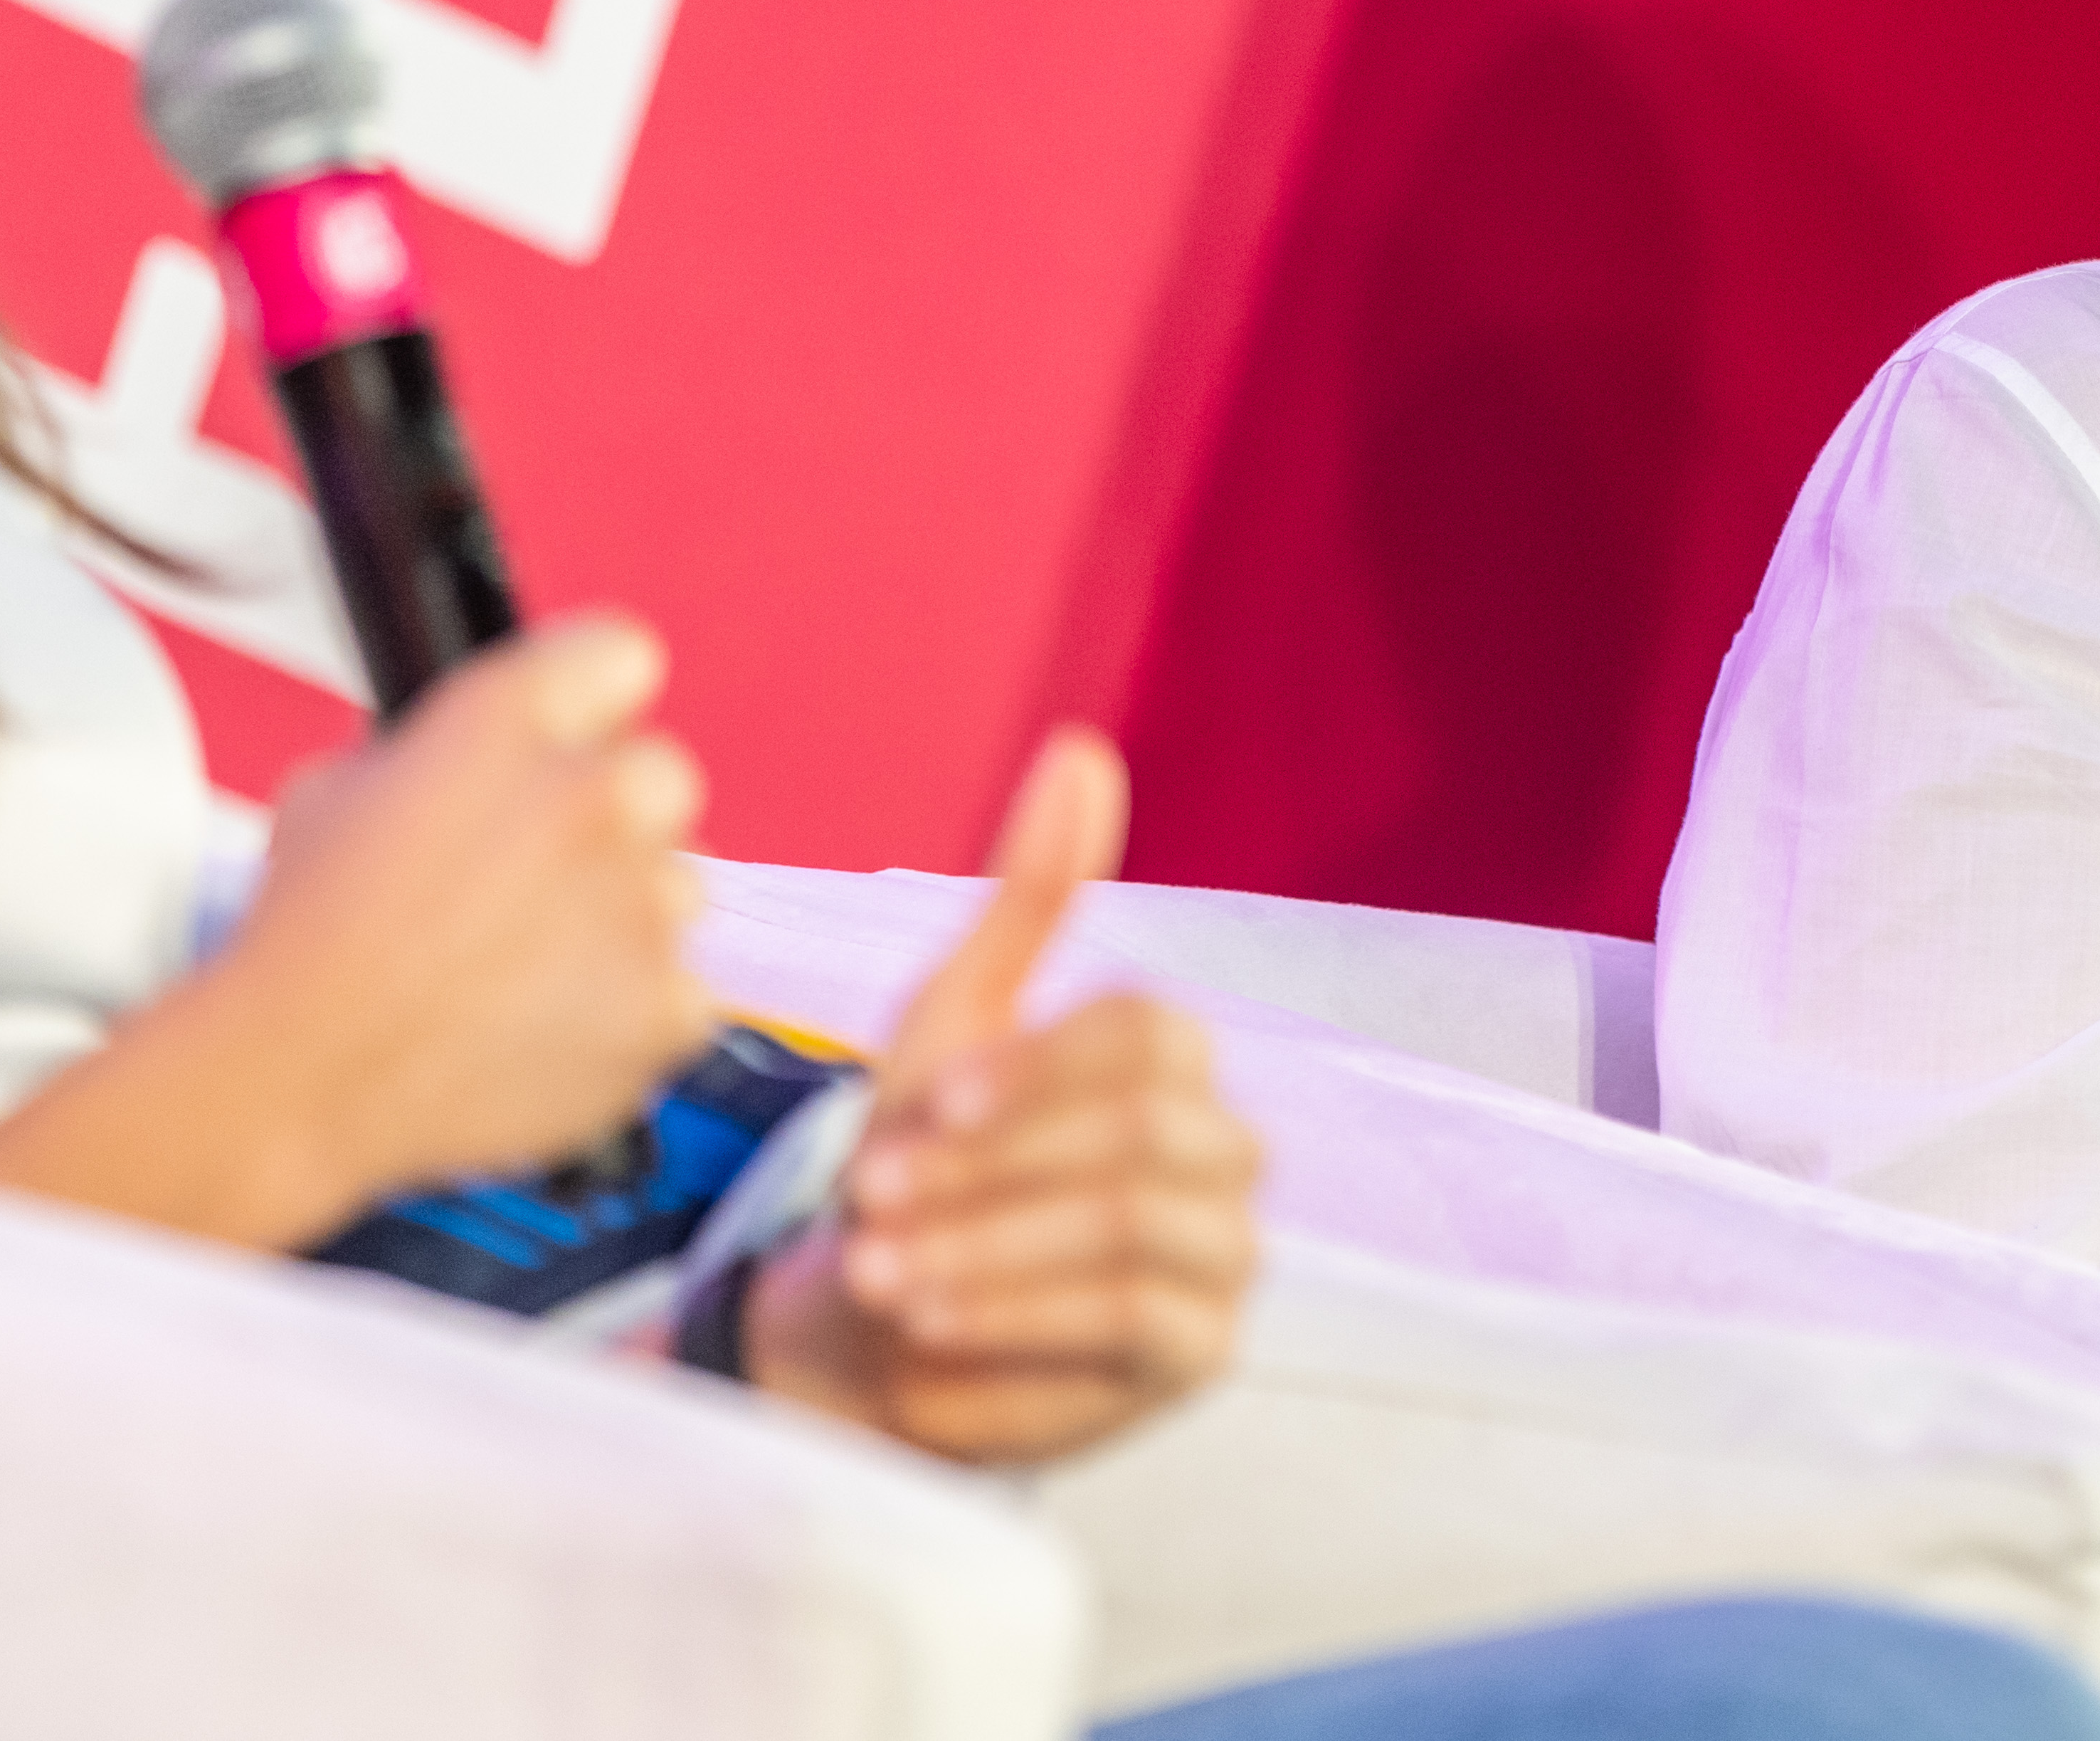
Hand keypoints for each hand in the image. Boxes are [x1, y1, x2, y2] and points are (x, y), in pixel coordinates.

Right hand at [187, 615, 719, 1214]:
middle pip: (661, 775)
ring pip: (675, 888)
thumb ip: (436, 752)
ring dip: (621, 918)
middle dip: (611, 817)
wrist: (294, 1081)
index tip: (579, 732)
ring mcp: (640, 905)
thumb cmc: (304, 942)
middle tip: (538, 873)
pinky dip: (633, 1013)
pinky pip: (683, 992)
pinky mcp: (665, 1006)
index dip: (593, 699)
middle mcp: (592, 798)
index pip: (621, 655)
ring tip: (525, 968)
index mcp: (510, 721)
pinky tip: (551, 1027)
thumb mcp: (337, 790)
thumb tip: (479, 757)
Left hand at [746, 729, 1264, 1464]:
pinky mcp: (1202, 1352)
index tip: (923, 1107)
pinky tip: (927, 1331)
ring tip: (880, 1273)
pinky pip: (1135, 1323)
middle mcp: (1224, 1147)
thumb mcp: (950, 1026)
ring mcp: (1226, 1252)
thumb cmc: (924, 1164)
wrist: (873, 1326)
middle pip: (1149, 1130)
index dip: (1035, 1067)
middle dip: (995, 1171)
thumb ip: (1027, 898)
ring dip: (989, 1249)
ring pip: (1137, 1227)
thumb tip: (1079, 749)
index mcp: (1172, 1059)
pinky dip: (1015, 1326)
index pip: (1147, 1031)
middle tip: (873, 1201)